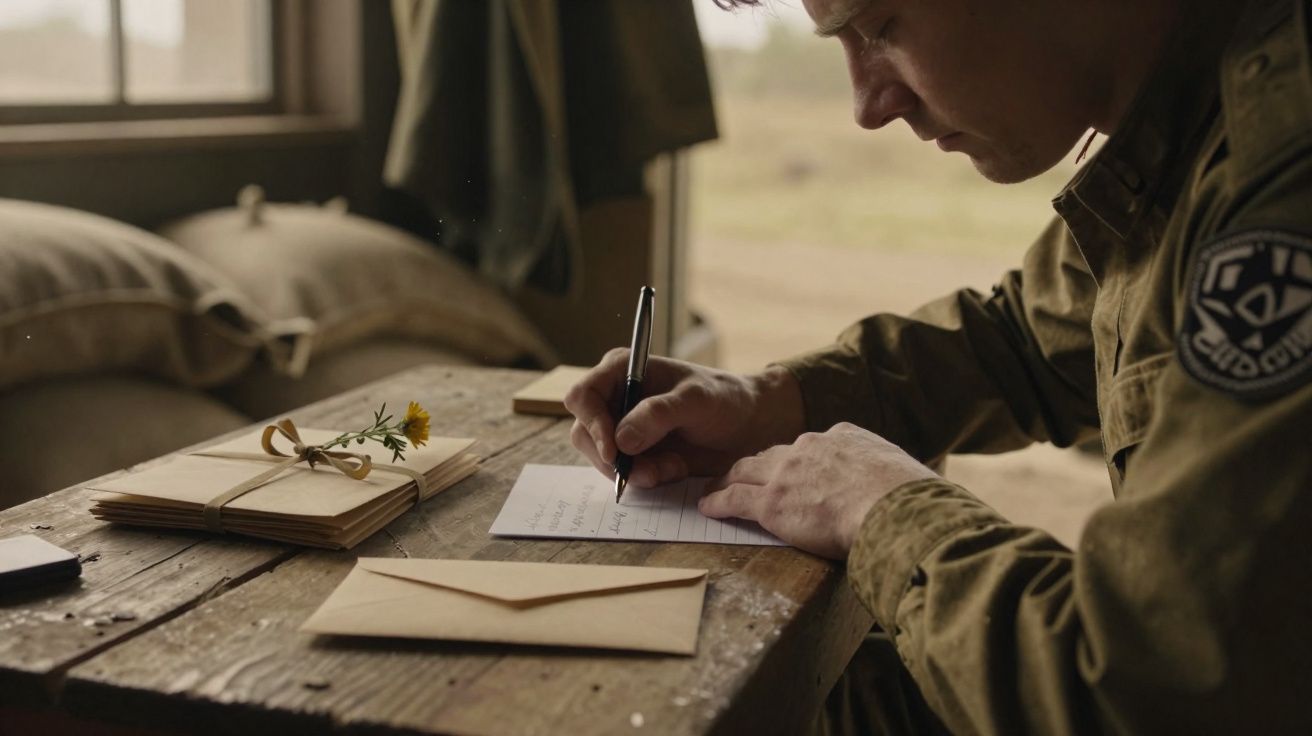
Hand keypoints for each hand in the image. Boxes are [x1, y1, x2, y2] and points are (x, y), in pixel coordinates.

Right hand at [564, 351, 804, 487]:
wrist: (747, 426)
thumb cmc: (724, 399)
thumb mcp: (696, 400)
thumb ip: (659, 414)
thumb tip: (622, 439)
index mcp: (621, 370)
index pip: (583, 396)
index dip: (592, 424)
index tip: (615, 452)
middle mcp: (614, 397)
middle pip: (585, 433)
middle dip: (615, 458)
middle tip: (651, 471)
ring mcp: (621, 426)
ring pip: (603, 458)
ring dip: (634, 471)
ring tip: (672, 467)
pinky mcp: (633, 451)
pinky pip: (623, 472)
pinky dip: (646, 477)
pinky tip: (674, 468)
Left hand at [699, 423, 939, 559]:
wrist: (895, 509)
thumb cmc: (911, 500)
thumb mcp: (906, 473)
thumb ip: (894, 478)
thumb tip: (918, 491)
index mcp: (845, 437)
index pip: (813, 447)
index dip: (799, 459)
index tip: (793, 467)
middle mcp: (810, 448)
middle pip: (773, 454)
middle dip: (757, 464)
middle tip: (742, 473)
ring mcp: (787, 474)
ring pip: (746, 471)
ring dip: (728, 479)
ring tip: (716, 487)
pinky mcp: (771, 503)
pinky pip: (734, 500)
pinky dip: (718, 502)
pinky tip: (708, 507)